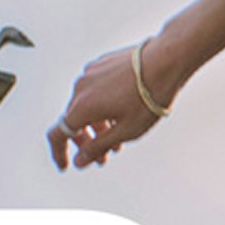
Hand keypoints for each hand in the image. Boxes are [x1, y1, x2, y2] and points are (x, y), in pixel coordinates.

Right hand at [50, 45, 166, 170]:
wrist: (167, 60)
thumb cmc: (149, 96)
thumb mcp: (126, 131)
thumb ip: (99, 147)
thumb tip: (79, 161)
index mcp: (82, 107)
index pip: (57, 134)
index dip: (59, 153)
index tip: (67, 165)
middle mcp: (80, 88)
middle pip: (73, 120)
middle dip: (86, 142)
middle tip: (103, 157)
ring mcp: (91, 73)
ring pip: (86, 104)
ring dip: (96, 125)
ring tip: (118, 138)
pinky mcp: (102, 63)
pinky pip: (95, 90)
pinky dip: (102, 106)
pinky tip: (122, 112)